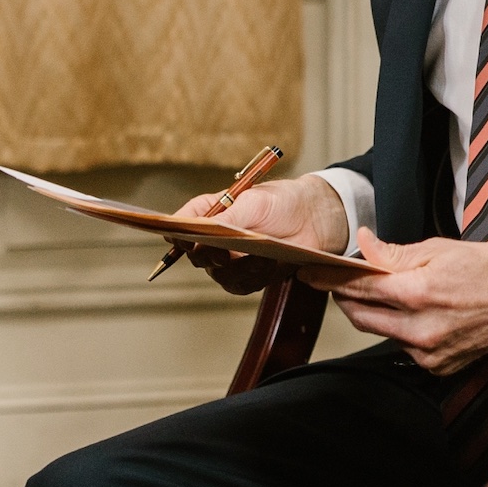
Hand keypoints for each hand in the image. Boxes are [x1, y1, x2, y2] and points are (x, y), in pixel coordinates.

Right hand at [179, 176, 348, 295]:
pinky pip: (242, 285)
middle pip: (196, 256)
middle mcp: (215, 239)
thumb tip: (198, 238)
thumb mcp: (254, 201)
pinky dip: (254, 275)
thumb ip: (226, 217)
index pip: (179, 224)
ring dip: (238, 268)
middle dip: (211, 255)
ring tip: (259, 255)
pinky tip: (269, 262)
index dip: (174, 232)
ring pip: (218, 275)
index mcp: (210, 213)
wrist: (314, 217)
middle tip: (227, 252)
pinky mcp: (249, 275)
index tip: (178, 237)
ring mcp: (230, 260)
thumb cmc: (282, 201)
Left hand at [304, 230, 487, 374]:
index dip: (331, 280)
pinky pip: (404, 349)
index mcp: (418, 293)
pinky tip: (413, 316)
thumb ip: (393, 254)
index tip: (311, 274)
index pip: (360, 288)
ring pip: (382, 333)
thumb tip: (362, 246)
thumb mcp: (438, 249)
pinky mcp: (437, 366)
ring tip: (383, 296)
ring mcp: (429, 352)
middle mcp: (420, 329)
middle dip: (346, 299)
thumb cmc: (484, 267)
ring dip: (374, 315)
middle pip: (361, 317)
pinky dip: (400, 332)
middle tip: (340, 284)